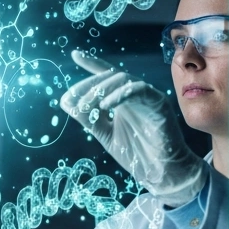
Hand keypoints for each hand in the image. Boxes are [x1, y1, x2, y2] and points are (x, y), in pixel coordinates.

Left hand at [60, 50, 206, 207]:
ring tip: (89, 106)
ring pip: (123, 79)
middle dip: (89, 85)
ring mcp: (147, 97)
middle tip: (76, 101)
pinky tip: (106, 106)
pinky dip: (120, 94)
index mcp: (123, 100)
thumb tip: (67, 102)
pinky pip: (139, 90)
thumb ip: (88, 118)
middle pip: (110, 76)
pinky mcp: (159, 103)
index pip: (107, 76)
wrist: (161, 173)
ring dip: (102, 90)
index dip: (92, 63)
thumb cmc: (137, 155)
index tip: (75, 55)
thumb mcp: (105, 134)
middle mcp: (135, 95)